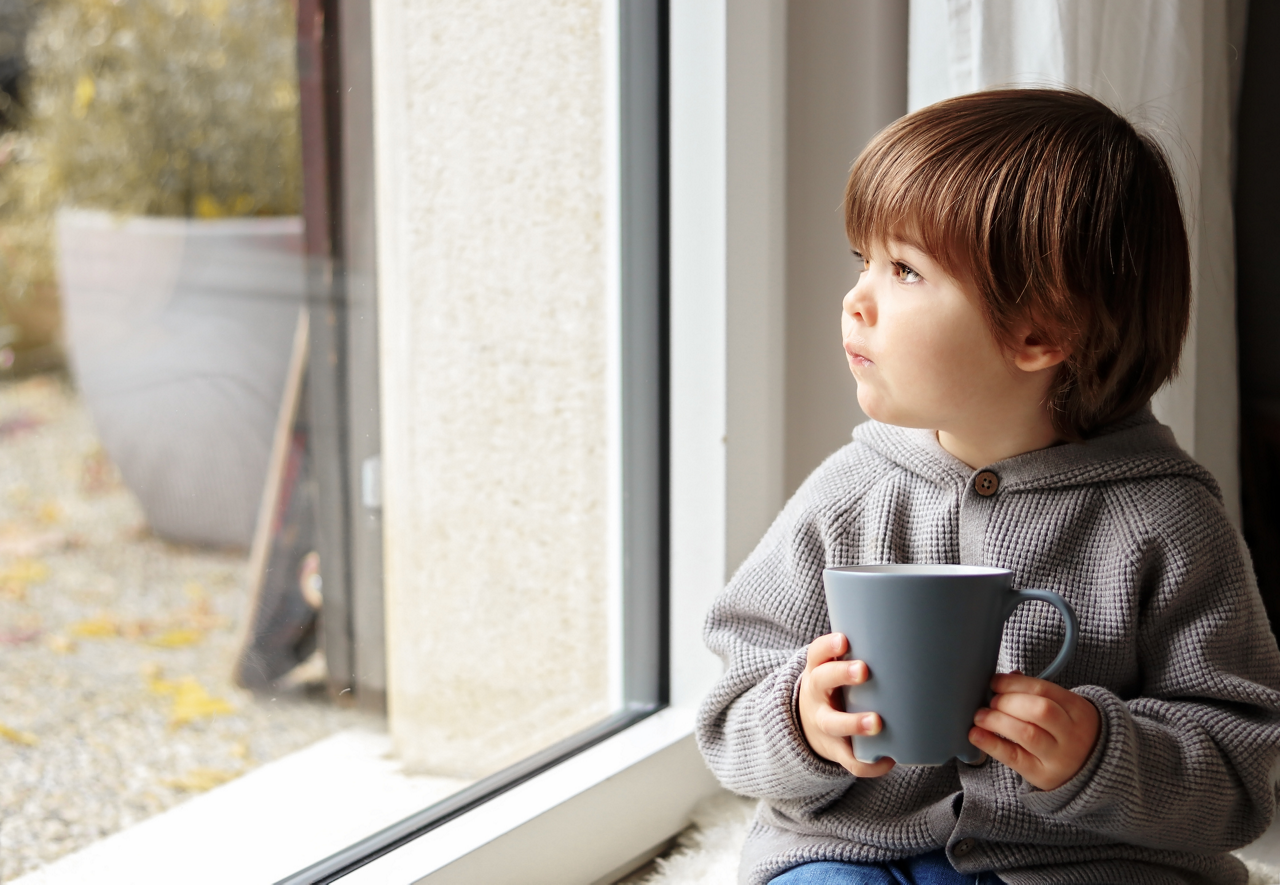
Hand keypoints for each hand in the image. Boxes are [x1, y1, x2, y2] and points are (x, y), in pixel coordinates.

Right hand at [797, 633, 895, 776]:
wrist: (810, 724)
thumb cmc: (839, 687)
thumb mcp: (837, 668)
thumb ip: (864, 654)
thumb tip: (917, 633)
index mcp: (819, 670)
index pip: (817, 653)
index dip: (828, 646)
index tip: (845, 640)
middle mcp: (817, 695)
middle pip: (821, 681)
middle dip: (841, 674)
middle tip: (864, 670)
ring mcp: (823, 723)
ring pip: (833, 723)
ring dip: (854, 722)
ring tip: (877, 722)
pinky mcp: (835, 749)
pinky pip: (849, 759)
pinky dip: (868, 763)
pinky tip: (888, 759)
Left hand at [969, 672, 1099, 790]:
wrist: (1090, 769)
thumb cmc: (1066, 731)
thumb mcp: (1063, 709)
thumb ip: (1035, 694)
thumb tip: (1003, 679)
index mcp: (1078, 710)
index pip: (1043, 690)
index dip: (1013, 683)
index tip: (994, 681)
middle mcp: (1072, 734)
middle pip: (1038, 711)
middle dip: (1007, 702)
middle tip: (990, 702)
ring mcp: (1059, 757)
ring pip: (1027, 734)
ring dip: (997, 721)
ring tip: (980, 716)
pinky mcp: (1043, 775)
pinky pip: (1015, 758)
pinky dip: (991, 744)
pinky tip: (975, 735)